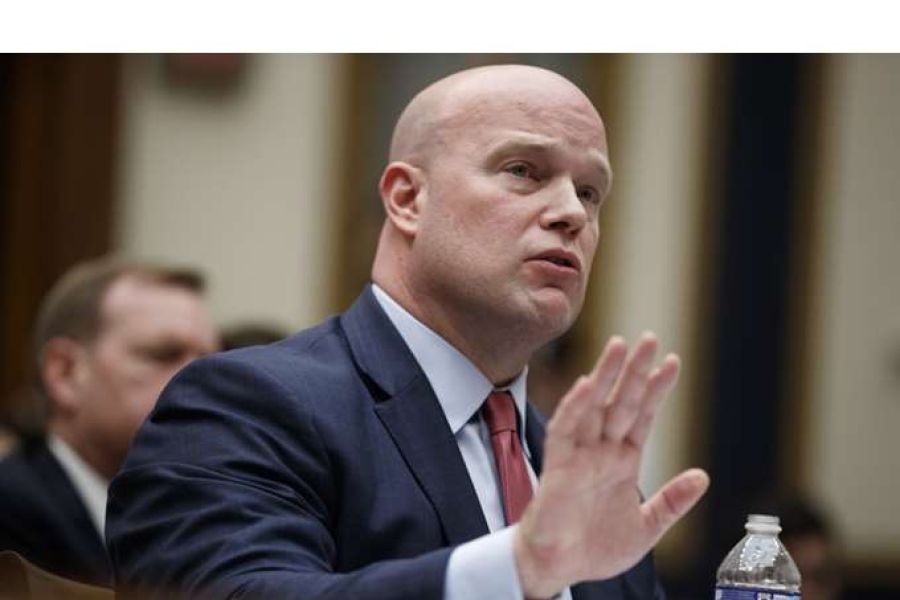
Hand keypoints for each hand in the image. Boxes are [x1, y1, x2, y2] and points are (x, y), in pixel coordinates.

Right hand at [514, 333, 708, 597]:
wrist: (559, 569)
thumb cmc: (594, 547)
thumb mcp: (647, 526)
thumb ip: (672, 501)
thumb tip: (702, 476)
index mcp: (623, 461)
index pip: (643, 416)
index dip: (657, 390)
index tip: (672, 362)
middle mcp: (602, 451)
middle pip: (621, 402)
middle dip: (635, 370)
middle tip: (649, 338)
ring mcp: (579, 456)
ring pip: (594, 407)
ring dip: (606, 376)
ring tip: (620, 346)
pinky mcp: (558, 467)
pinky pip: (565, 431)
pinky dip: (575, 407)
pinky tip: (587, 384)